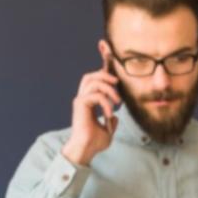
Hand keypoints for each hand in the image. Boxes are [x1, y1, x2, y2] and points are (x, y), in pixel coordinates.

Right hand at [62, 43, 121, 165]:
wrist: (86, 150)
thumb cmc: (95, 143)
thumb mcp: (108, 131)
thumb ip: (111, 122)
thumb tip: (115, 119)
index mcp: (89, 101)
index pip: (95, 79)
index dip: (101, 62)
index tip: (105, 47)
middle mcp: (83, 98)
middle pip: (91, 75)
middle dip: (105, 75)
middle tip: (117, 87)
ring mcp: (80, 100)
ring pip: (92, 81)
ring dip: (108, 90)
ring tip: (116, 103)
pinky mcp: (80, 105)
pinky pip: (95, 96)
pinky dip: (105, 103)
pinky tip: (109, 115)